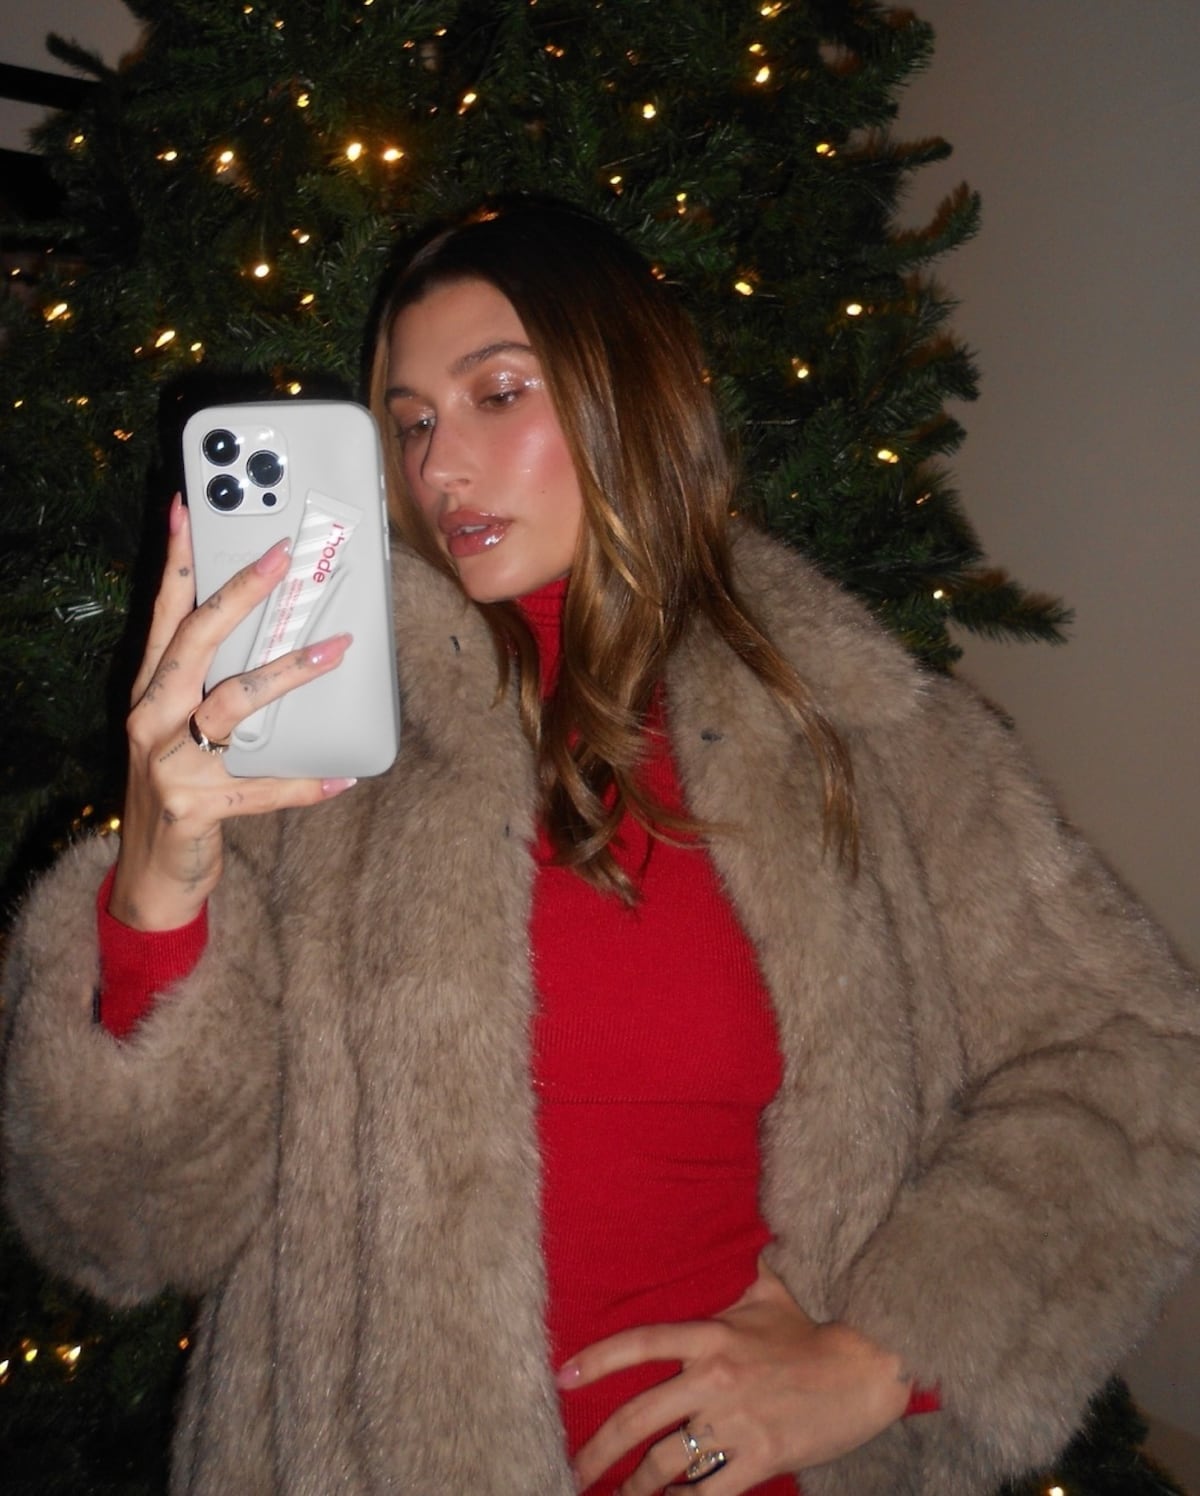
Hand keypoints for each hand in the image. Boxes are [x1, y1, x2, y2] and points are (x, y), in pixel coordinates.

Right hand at [110, 494, 355, 930]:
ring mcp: (168, 764)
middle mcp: (151, 719)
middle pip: (194, 641)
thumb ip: (215, 690)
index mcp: (151, 694)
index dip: (177, 562)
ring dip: (291, 673)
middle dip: (239, 593)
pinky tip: (343, 776)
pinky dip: (306, 783)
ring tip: (338, 650)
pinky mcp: (194, 808)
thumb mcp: (185, 733)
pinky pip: (261, 788)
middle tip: (284, 557)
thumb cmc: (180, 792)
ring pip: (233, 704)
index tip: (190, 510)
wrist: (155, 878)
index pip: (164, 616)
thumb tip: (280, 638)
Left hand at [561, 1259, 912, 1494]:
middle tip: (576, 1468)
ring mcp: (736, 1421)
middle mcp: (714, 1377)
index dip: (598, 1359)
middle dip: (599, 1449)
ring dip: (636, 1487)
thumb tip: (721, 1236)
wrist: (863, 1370)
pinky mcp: (761, 1457)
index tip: (564, 1378)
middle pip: (639, 1417)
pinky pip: (709, 1491)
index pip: (641, 1343)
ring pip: (667, 1462)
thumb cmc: (809, 1332)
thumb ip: (732, 1275)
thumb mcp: (766, 1292)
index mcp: (711, 1334)